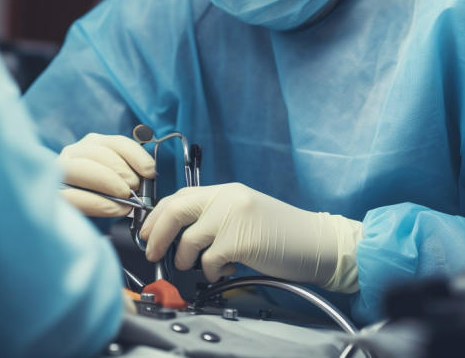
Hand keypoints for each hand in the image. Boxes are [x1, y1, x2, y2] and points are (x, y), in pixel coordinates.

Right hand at [58, 133, 155, 216]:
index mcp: (92, 145)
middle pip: (100, 153)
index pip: (116, 142)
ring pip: (82, 168)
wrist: (71, 225)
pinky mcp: (52, 193)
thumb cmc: (100, 200)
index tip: (150, 172)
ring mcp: (57, 172)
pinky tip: (116, 210)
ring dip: (109, 183)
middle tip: (135, 190)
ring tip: (126, 199)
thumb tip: (148, 175)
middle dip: (122, 171)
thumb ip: (129, 173)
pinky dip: (99, 203)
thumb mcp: (117, 181)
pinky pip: (74, 195)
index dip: (136, 155)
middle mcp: (73, 153)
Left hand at [140, 183, 362, 291]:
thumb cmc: (281, 234)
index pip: (178, 197)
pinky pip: (209, 261)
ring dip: (188, 260)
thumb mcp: (243, 214)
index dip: (157, 216)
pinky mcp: (240, 240)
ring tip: (202, 266)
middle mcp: (227, 198)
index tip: (146, 233)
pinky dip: (211, 272)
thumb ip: (214, 217)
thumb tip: (177, 234)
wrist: (317, 242)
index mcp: (225, 191)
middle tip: (152, 253)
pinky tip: (226, 270)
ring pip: (188, 241)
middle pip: (175, 211)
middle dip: (156, 234)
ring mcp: (233, 217)